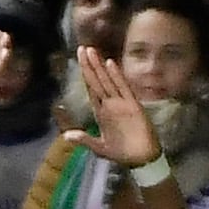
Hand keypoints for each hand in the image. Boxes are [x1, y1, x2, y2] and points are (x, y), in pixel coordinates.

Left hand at [65, 45, 162, 168]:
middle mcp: (110, 104)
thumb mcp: (99, 148)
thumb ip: (84, 140)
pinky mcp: (133, 106)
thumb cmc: (122, 153)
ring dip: (100, 66)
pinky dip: (117, 76)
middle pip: (97, 81)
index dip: (85, 74)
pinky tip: (110, 64)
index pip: (91, 88)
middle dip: (90, 65)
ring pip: (108, 81)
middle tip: (83, 48)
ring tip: (92, 51)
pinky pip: (124, 88)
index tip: (79, 58)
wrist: (142, 160)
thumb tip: (66, 136)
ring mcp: (121, 103)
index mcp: (101, 111)